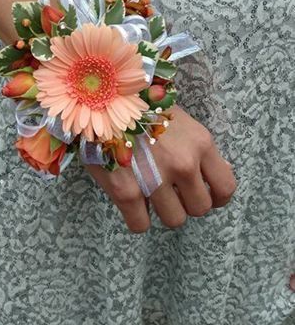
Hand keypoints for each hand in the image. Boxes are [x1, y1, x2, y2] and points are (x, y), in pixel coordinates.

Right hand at [85, 104, 236, 233]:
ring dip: (162, 211)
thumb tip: (217, 174)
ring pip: (174, 220)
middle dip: (186, 203)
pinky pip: (141, 225)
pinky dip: (136, 218)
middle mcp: (183, 164)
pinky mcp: (126, 192)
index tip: (204, 195)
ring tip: (149, 193)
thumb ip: (198, 149)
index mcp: (200, 143)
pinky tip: (131, 202)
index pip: (226, 187)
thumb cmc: (140, 107)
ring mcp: (156, 180)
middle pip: (200, 208)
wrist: (99, 99)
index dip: (216, 197)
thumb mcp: (180, 121)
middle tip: (170, 191)